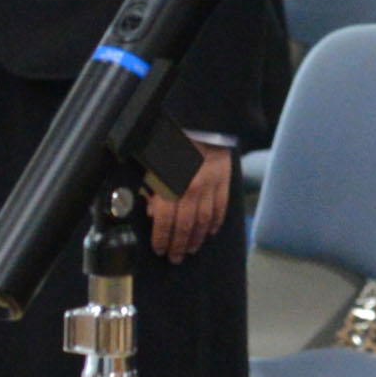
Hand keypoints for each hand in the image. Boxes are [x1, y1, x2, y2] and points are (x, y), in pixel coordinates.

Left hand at [148, 145, 235, 261]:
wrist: (200, 118)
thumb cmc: (170, 138)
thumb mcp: (152, 162)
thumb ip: (151, 188)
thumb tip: (152, 212)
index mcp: (171, 185)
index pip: (165, 222)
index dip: (162, 239)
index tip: (160, 250)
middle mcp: (191, 191)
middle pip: (185, 226)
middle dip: (179, 245)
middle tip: (175, 258)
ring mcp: (210, 187)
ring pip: (204, 221)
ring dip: (197, 238)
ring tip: (191, 249)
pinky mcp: (224, 181)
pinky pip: (221, 208)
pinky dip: (216, 222)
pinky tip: (211, 231)